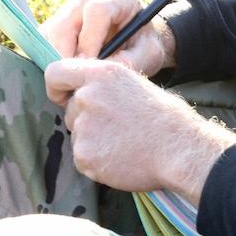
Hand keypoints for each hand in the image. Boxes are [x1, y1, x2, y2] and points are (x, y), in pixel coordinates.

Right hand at [40, 0, 169, 72]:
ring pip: (50, 32)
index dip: (90, 40)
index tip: (89, 65)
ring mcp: (72, 6)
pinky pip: (44, 40)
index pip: (96, 10)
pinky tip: (65, 72)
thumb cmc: (144, 45)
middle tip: (73, 78)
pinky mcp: (58, 20)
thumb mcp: (149, 55)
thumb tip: (98, 71)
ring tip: (70, 78)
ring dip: (55, 58)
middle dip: (66, 54)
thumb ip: (130, 61)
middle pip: (66, 22)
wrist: (138, 42)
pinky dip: (49, 58)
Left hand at [44, 58, 235, 201]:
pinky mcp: (84, 154)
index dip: (57, 88)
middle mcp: (88, 96)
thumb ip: (103, 87)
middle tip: (118, 129)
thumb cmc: (165, 120)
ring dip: (94, 142)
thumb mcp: (134, 85)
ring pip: (77, 136)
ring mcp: (84, 127)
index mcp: (102, 74)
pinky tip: (121, 159)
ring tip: (125, 144)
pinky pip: (82, 159)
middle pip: (70, 110)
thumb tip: (81, 94)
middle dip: (86, 121)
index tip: (62, 98)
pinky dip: (98, 163)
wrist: (180, 151)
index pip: (55, 73)